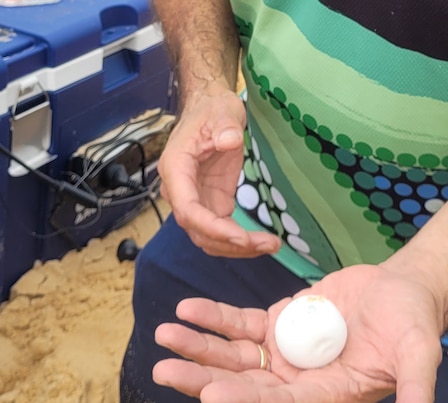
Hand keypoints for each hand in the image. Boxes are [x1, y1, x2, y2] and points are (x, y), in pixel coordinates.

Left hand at [152, 264, 444, 402]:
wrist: (403, 290)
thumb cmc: (413, 325)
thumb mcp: (419, 359)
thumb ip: (415, 398)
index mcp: (327, 398)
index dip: (246, 399)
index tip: (210, 392)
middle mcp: (299, 382)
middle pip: (245, 384)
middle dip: (203, 377)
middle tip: (163, 371)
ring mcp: (284, 354)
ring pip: (234, 356)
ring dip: (199, 347)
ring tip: (165, 334)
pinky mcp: (277, 325)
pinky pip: (240, 325)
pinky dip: (215, 319)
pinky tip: (188, 310)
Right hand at [158, 89, 281, 256]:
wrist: (211, 111)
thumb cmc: (212, 110)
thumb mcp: (222, 110)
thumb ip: (224, 126)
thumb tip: (229, 140)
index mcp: (176, 169)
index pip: (188, 210)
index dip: (212, 228)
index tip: (241, 237)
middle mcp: (180, 191)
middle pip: (199, 231)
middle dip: (232, 244)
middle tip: (268, 244)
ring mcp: (196, 200)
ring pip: (209, 238)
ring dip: (237, 248)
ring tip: (271, 245)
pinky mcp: (212, 203)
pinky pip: (221, 232)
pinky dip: (239, 242)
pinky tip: (262, 241)